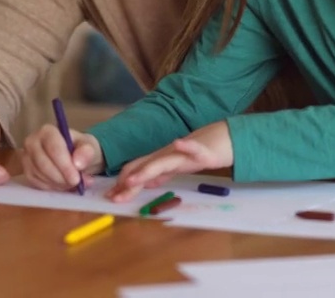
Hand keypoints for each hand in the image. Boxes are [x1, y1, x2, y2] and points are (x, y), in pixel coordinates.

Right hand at [21, 125, 103, 192]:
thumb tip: (78, 163)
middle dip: (61, 177)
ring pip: (40, 175)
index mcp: (47, 131)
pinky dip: (52, 188)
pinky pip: (37, 184)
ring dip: (58, 183)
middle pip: (44, 164)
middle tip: (76, 183)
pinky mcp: (26, 172)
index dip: (65, 165)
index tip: (76, 178)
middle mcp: (32, 142)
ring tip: (73, 183)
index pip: (53, 148)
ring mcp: (26, 158)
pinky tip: (63, 185)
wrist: (75, 157)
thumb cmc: (80, 149)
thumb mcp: (89, 147)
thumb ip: (87, 152)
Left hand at [106, 121, 232, 202]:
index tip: (111, 197)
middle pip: (144, 167)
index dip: (122, 183)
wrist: (223, 137)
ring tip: (132, 181)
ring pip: (163, 161)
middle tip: (114, 198)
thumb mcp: (176, 167)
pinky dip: (187, 146)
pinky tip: (180, 143)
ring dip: (146, 171)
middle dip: (128, 182)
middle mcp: (168, 155)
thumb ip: (160, 175)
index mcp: (162, 160)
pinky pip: (194, 148)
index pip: (137, 170)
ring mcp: (184, 153)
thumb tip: (145, 184)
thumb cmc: (199, 153)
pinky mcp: (203, 151)